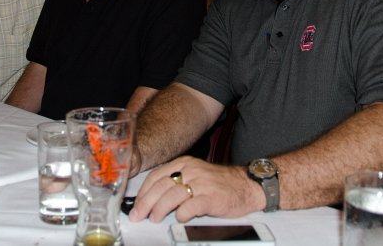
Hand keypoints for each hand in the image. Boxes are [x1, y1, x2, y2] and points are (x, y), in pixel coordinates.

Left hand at [129, 156, 263, 222]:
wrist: (246, 185)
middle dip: (146, 203)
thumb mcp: (195, 174)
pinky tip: (179, 218)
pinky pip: (191, 206)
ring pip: (172, 195)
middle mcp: (191, 170)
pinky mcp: (211, 197)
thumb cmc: (219, 184)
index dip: (143, 192)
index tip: (136, 205)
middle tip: (139, 215)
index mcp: (184, 163)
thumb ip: (176, 182)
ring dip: (159, 209)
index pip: (156, 176)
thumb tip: (152, 198)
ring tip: (155, 218)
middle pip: (161, 186)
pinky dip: (181, 213)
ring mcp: (201, 183)